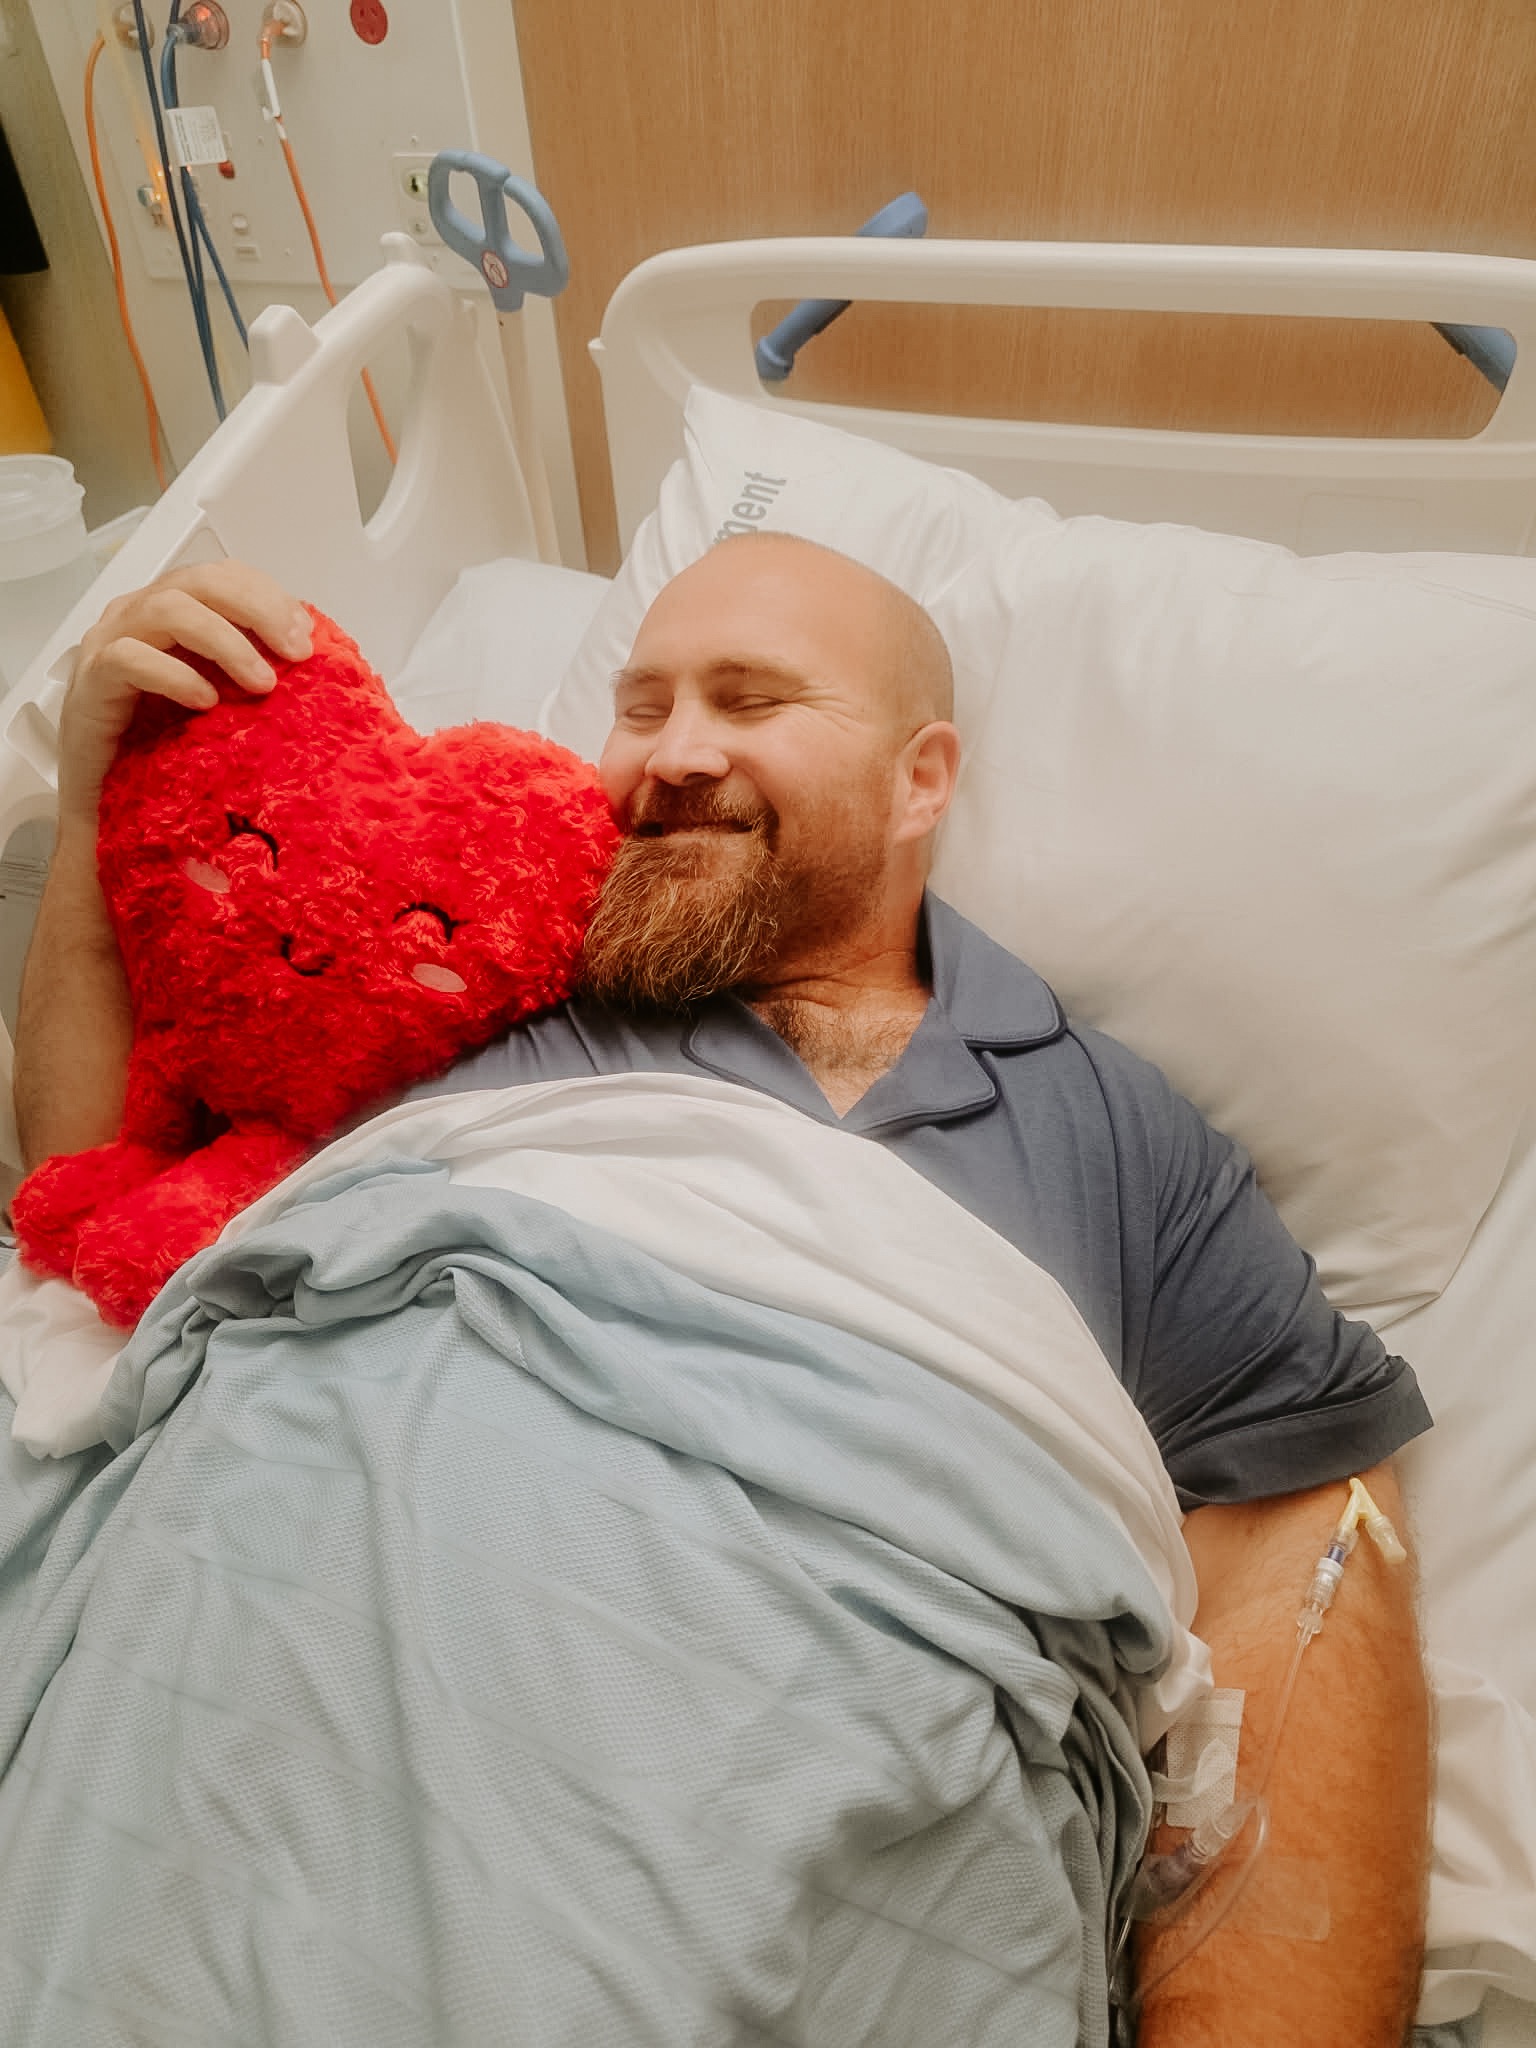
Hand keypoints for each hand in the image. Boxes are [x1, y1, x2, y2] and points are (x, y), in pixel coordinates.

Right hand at [58, 561, 312, 830]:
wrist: (103, 799)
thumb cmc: (159, 749)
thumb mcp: (221, 705)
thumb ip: (252, 674)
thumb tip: (310, 659)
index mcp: (171, 612)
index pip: (222, 576)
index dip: (267, 595)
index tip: (306, 634)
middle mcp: (138, 616)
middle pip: (199, 581)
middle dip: (257, 609)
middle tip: (296, 652)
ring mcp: (109, 643)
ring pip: (167, 609)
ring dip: (225, 641)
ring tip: (261, 682)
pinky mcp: (90, 683)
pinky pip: (129, 658)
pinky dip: (174, 674)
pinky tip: (206, 701)